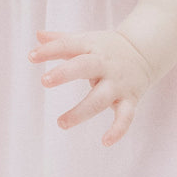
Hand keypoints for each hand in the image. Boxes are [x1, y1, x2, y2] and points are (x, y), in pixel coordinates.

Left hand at [29, 29, 154, 145]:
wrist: (145, 51)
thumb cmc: (106, 48)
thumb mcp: (85, 40)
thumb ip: (60, 40)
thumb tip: (38, 35)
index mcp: (91, 47)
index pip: (68, 45)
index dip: (49, 51)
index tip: (31, 57)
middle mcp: (104, 64)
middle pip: (84, 67)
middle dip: (65, 73)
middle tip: (44, 81)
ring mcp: (117, 83)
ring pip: (100, 98)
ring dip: (81, 112)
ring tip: (61, 123)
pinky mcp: (129, 99)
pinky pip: (126, 116)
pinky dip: (118, 129)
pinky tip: (106, 141)